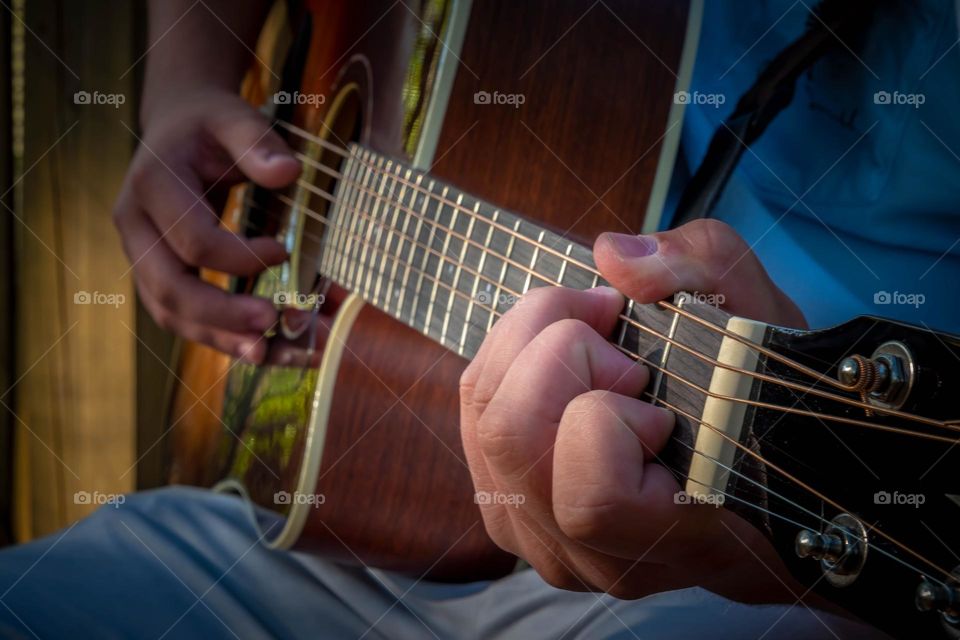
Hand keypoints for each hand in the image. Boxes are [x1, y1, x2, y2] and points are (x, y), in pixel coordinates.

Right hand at [113, 88, 299, 362]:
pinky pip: (178, 315)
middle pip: (168, 287)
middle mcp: (134, 225)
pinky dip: (215, 337)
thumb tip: (289, 171)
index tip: (284, 250)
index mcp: (152, 184)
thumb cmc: (209, 124)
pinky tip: (256, 350)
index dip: (239, 255)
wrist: (177, 128)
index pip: (192, 239)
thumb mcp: (233, 117)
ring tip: (265, 353)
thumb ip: (257, 141)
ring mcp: (139, 255)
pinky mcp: (155, 273)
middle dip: (220, 314)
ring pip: (168, 312)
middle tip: (270, 323)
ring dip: (216, 338)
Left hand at [460, 219, 807, 602]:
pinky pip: (473, 419)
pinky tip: (559, 359)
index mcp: (672, 539)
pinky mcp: (508, 511)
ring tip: (591, 342)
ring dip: (529, 348)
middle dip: (558, 350)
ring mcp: (541, 539)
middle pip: (512, 439)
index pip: (592, 498)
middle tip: (616, 343)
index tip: (650, 379)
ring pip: (482, 423)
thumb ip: (702, 271)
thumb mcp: (761, 316)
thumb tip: (612, 258)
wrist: (749, 467)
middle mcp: (594, 557)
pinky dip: (508, 362)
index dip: (609, 412)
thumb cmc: (760, 399)